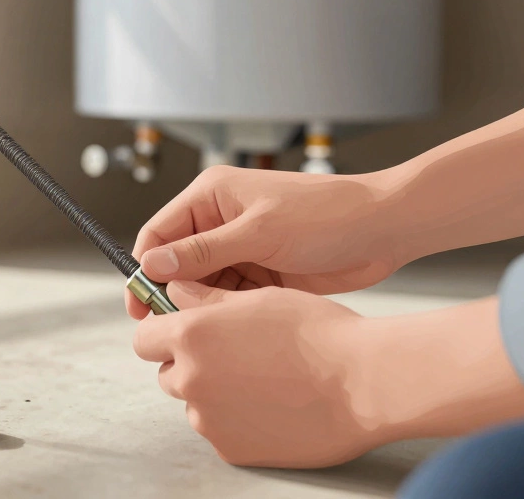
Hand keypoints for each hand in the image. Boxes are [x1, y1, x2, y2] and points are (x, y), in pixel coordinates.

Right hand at [127, 166, 400, 318]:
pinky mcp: (262, 269)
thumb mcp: (259, 233)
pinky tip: (235, 324)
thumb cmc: (327, 215)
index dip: (145, 268)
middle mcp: (221, 219)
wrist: (384, 229)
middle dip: (174, 292)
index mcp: (212, 196)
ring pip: (204, 283)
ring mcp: (242, 246)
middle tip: (173, 327)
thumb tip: (153, 264)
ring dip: (203, 304)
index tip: (139, 304)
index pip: (160, 233)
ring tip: (210, 328)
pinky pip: (231, 294)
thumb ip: (204, 250)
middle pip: (178, 262)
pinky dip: (229, 310)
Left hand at [132, 281, 376, 467]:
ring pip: (195, 403)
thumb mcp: (258, 298)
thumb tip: (175, 290)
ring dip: (214, 393)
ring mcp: (209, 419)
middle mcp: (191, 378)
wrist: (364, 384)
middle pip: (168, 372)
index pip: (144, 338)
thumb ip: (206, 297)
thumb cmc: (318, 334)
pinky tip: (272, 404)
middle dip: (190, 363)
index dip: (162, 333)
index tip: (181, 331)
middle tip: (235, 354)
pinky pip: (220, 430)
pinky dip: (236, 420)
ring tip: (262, 379)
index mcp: (191, 335)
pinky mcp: (231, 449)